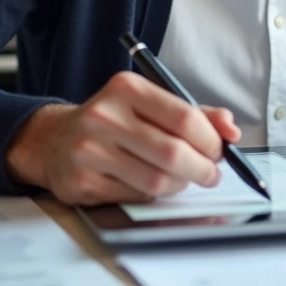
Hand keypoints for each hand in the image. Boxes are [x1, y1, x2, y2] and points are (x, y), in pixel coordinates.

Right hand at [5, 71, 239, 204]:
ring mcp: (89, 151)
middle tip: (210, 174)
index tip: (219, 151)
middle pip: (173, 152)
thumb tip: (231, 129)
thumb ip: (196, 114)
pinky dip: (152, 195)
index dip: (211, 141)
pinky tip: (150, 184)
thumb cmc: (114, 121)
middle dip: (202, 168)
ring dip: (179, 184)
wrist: (54, 140)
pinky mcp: (82, 182)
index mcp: (126, 88)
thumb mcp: (151, 105)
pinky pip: (135, 197)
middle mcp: (104, 116)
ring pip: (156, 180)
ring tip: (181, 178)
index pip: (184, 117)